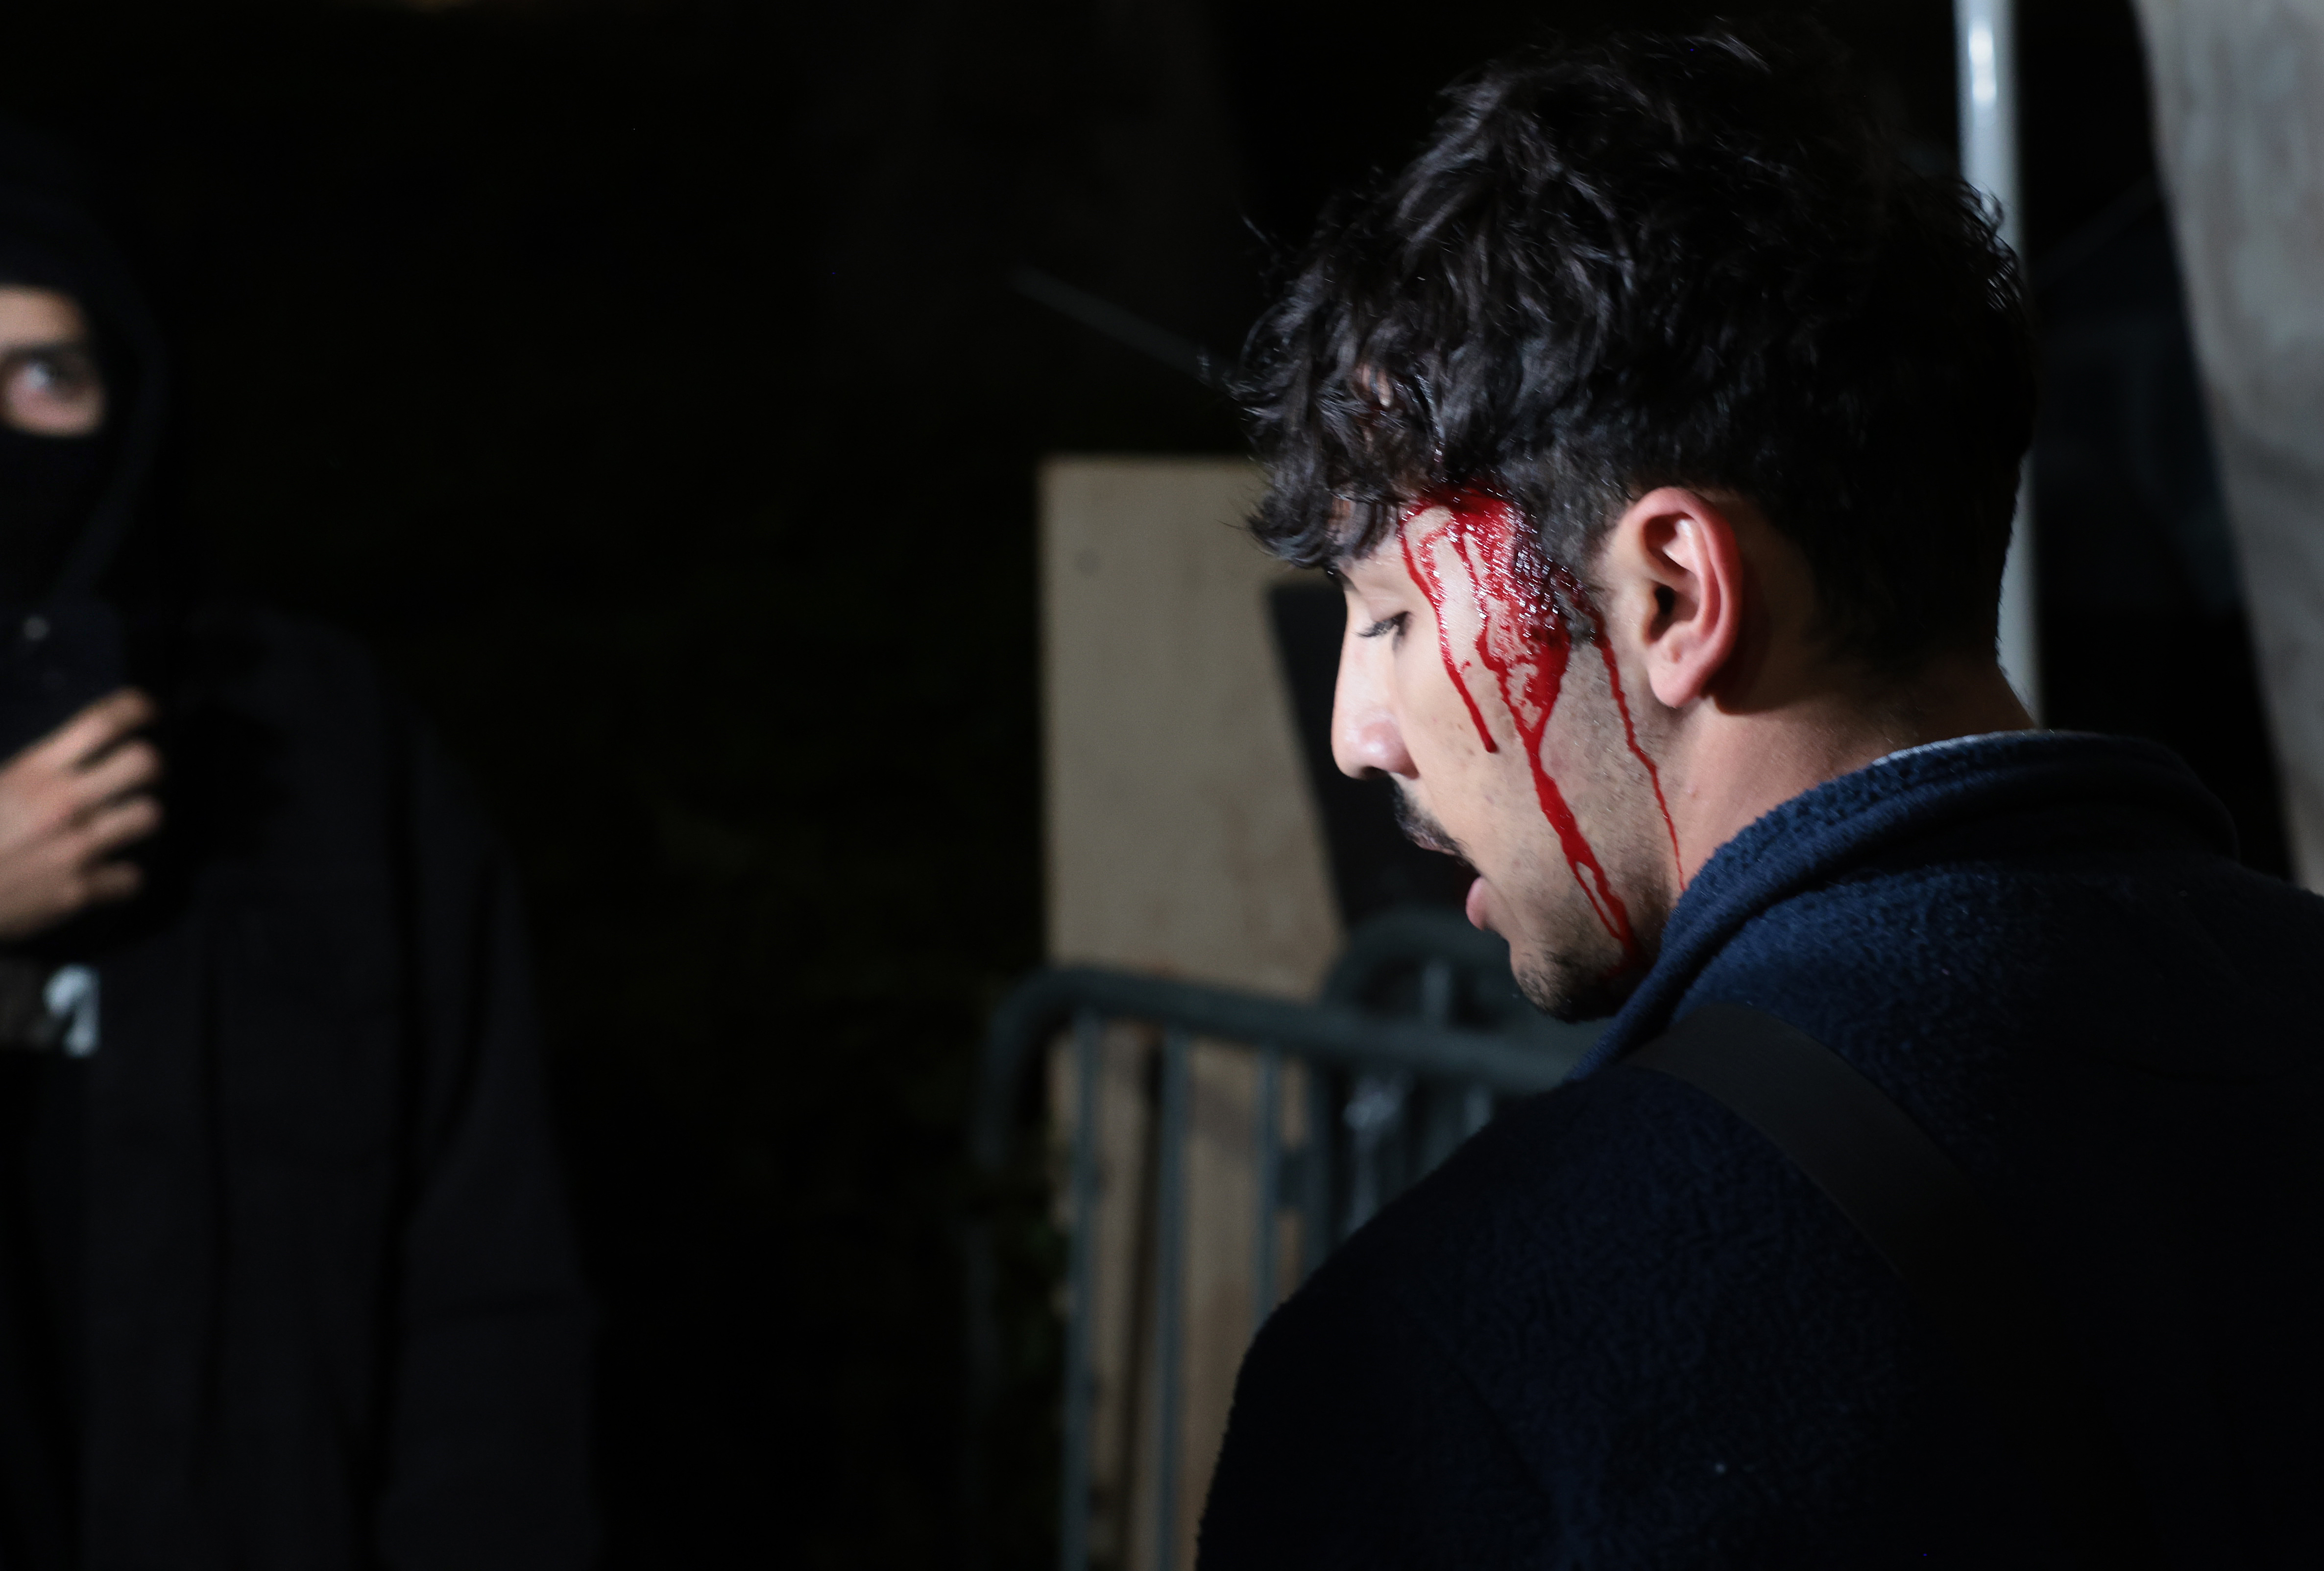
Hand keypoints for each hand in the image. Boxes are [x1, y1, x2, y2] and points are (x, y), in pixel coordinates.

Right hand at [0, 688, 162, 942]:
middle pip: (144, 763)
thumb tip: (59, 762)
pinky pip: (131, 878)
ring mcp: (75, 846)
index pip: (101, 724)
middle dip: (150, 765)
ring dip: (140, 819)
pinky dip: (122, 879)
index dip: (135, 709)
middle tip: (141, 776)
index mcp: (33, 771)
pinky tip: (108, 876)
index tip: (149, 710)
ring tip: (123, 824)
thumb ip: (30, 770)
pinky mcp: (78, 891)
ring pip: (149, 815)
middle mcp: (62, 803)